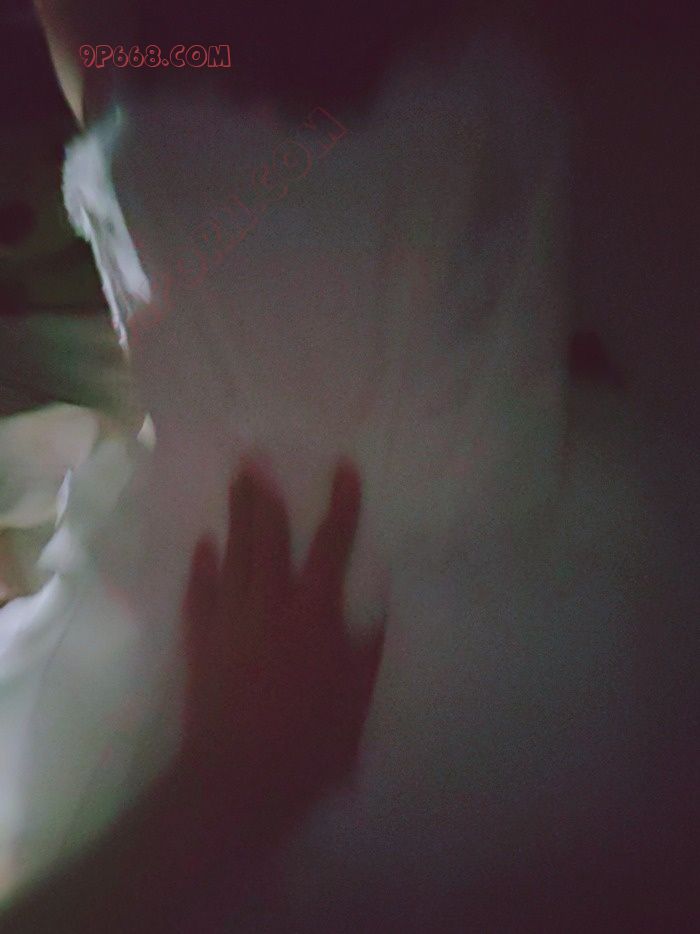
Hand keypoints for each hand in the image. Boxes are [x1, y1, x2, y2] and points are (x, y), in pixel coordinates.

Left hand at [180, 458, 384, 844]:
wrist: (239, 777)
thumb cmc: (310, 742)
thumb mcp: (357, 698)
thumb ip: (370, 648)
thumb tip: (383, 603)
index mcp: (314, 614)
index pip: (332, 547)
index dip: (341, 505)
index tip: (343, 467)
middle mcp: (270, 604)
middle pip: (269, 538)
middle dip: (266, 495)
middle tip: (256, 455)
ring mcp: (230, 618)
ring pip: (233, 555)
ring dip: (236, 515)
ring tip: (236, 481)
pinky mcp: (201, 639)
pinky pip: (199, 592)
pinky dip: (201, 566)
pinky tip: (203, 544)